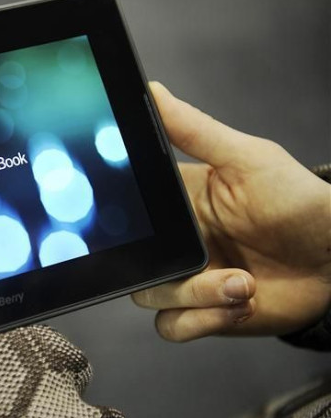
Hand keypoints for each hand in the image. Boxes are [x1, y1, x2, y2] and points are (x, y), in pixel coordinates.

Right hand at [132, 82, 330, 341]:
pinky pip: (172, 326)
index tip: (139, 227)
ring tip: (242, 284)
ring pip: (149, 297)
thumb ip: (193, 130)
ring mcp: (187, 279)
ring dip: (196, 297)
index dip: (119, 221)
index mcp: (175, 203)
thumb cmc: (298, 201)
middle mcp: (174, 243)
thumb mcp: (245, 158)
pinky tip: (239, 303)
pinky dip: (200, 320)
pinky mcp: (204, 313)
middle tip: (220, 264)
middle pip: (131, 263)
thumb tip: (150, 91)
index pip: (126, 211)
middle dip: (170, 273)